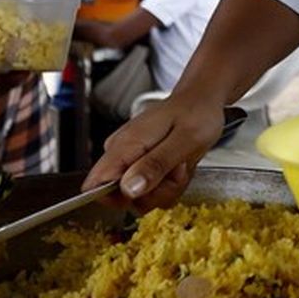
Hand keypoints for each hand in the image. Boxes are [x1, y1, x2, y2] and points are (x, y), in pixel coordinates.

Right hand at [84, 95, 221, 207]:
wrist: (203, 98)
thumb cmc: (196, 112)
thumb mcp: (185, 140)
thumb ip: (155, 165)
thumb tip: (127, 190)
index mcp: (124, 145)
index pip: (95, 186)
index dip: (121, 198)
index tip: (152, 187)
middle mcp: (121, 154)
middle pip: (123, 197)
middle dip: (157, 192)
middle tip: (178, 168)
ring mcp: (130, 160)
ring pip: (141, 197)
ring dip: (168, 188)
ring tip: (181, 162)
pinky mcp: (142, 165)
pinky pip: (152, 191)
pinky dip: (171, 184)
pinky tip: (180, 165)